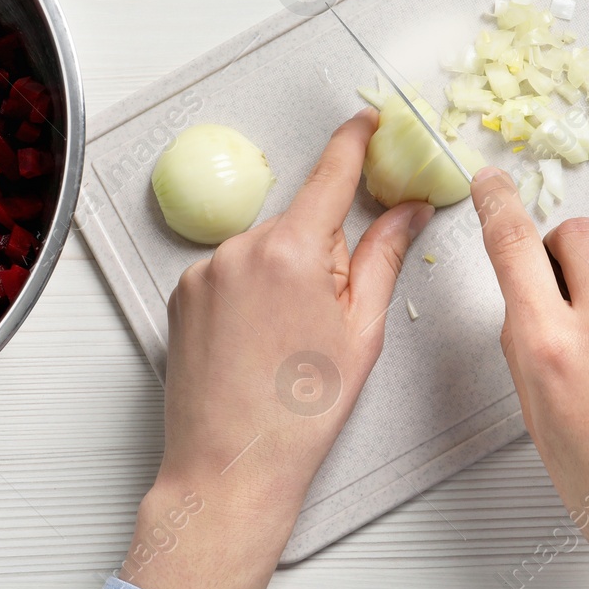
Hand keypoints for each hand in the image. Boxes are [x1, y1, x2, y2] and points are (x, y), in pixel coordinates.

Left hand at [125, 110, 432, 588]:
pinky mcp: (181, 295)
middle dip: (325, 250)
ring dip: (287, 275)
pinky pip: (232, 274)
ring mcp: (203, 271)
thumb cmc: (300, 414)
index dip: (356, 139)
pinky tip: (261, 344)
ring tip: (290, 343)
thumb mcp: (362, 331)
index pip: (332, 172)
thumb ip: (384, 257)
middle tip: (333, 314)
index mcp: (292, 250)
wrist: (229, 467)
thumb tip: (407, 209)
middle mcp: (240, 248)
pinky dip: (253, 294)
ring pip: (266, 250)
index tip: (370, 120)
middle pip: (301, 221)